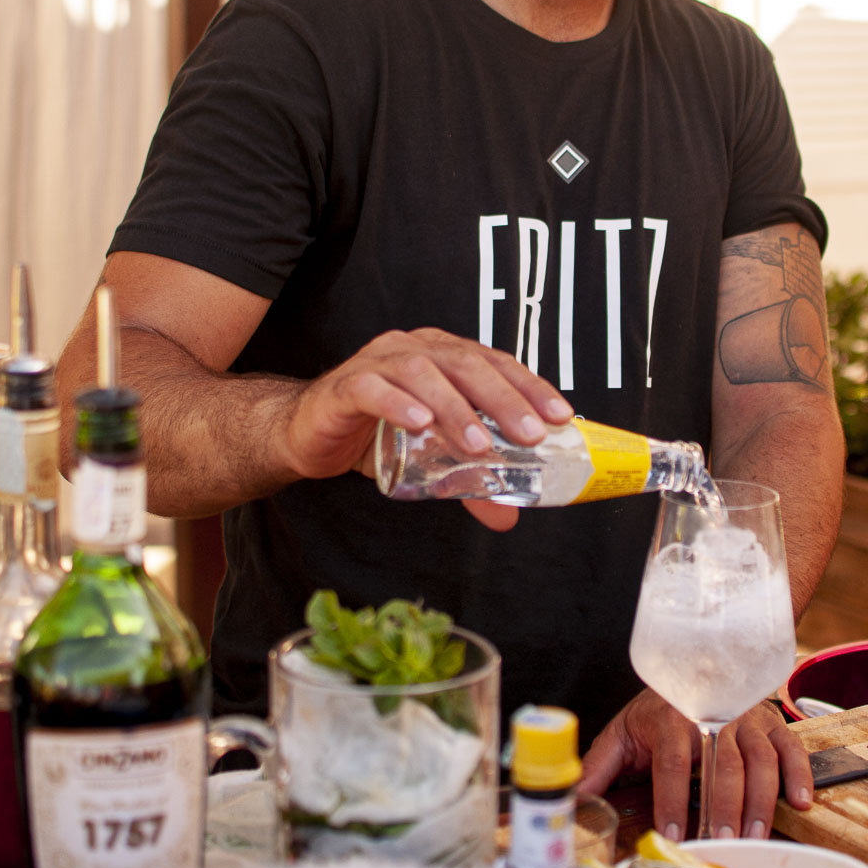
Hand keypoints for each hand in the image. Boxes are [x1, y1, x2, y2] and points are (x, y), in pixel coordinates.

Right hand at [278, 327, 572, 527]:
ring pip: (424, 373)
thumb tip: (509, 519)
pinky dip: (398, 402)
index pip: (496, 364)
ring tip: (478, 443)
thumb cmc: (373, 435)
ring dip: (455, 407)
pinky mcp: (345, 386)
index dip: (530, 387)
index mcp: (443, 355)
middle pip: (466, 364)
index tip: (561, 416)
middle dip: (504, 399)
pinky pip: (372, 387)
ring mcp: (378, 362)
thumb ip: (469, 483)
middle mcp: (415, 348)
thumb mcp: (431, 461)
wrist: (306, 434)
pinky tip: (419, 422)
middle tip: (530, 435)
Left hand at [578, 688, 812, 840]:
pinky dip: (798, 774)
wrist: (695, 667)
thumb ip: (598, 768)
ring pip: (760, 760)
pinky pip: (790, 747)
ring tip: (754, 838)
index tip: (674, 837)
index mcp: (671, 719)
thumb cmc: (656, 712)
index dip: (672, 802)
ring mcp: (746, 719)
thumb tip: (571, 800)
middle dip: (723, 807)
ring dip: (759, 801)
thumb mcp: (622, 734)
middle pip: (722, 765)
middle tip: (722, 844)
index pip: (671, 763)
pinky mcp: (771, 723)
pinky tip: (799, 803)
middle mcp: (712, 716)